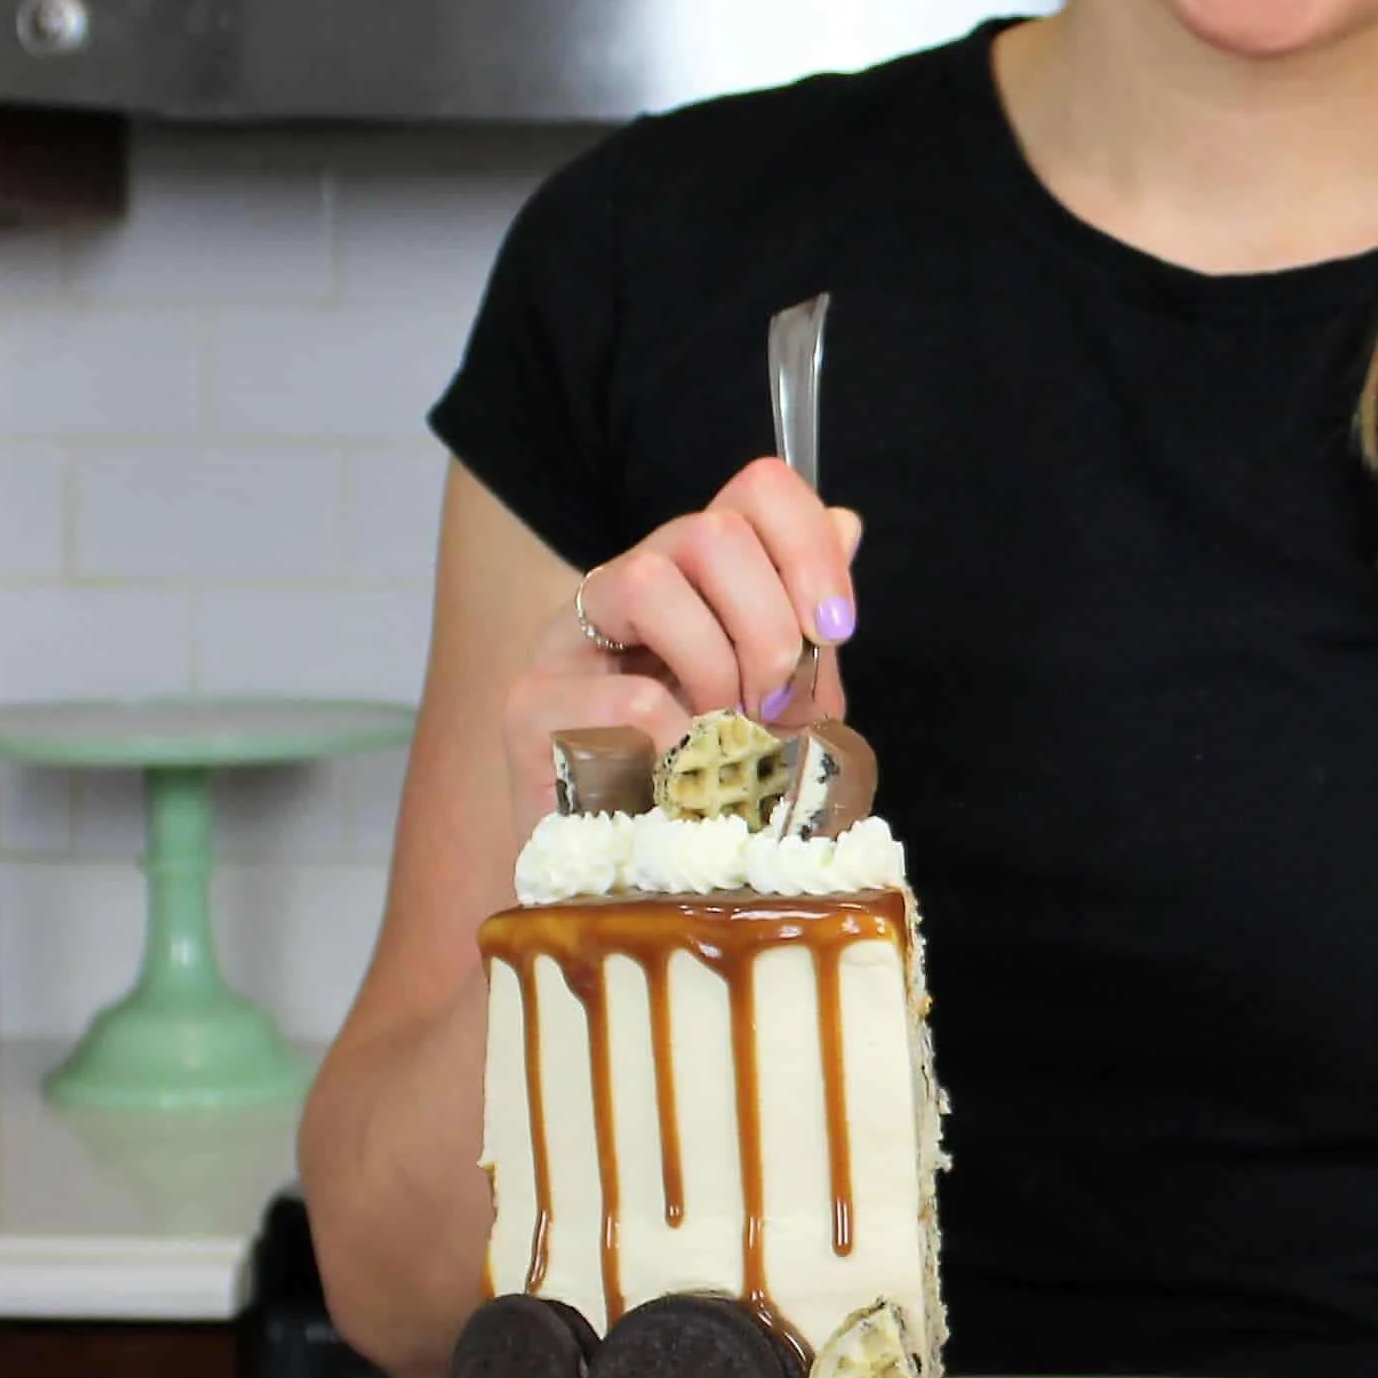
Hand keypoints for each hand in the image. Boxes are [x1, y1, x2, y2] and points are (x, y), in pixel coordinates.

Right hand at [500, 456, 861, 846]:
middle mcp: (628, 585)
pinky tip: (683, 781)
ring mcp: (568, 639)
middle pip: (710, 530)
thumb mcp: (781, 703)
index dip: (809, 544)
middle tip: (777, 702)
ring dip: (714, 670)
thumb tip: (848, 523)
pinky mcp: (530, 705)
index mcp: (697, 577)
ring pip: (648, 582)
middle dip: (769, 624)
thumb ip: (808, 627)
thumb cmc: (707, 790)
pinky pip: (627, 695)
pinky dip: (681, 744)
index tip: (835, 629)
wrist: (623, 886)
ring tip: (724, 738)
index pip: (756, 491)